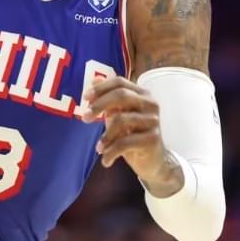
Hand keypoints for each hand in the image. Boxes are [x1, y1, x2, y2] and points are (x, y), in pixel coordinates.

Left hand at [82, 76, 181, 195]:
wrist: (154, 161)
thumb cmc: (133, 134)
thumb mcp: (118, 114)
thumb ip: (108, 97)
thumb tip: (94, 79)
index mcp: (142, 94)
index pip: (120, 82)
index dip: (101, 88)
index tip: (85, 98)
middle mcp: (150, 104)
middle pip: (121, 96)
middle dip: (99, 105)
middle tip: (84, 118)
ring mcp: (153, 121)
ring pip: (122, 120)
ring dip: (105, 136)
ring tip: (98, 147)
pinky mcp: (153, 138)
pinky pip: (125, 142)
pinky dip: (111, 152)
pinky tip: (105, 159)